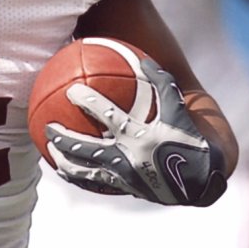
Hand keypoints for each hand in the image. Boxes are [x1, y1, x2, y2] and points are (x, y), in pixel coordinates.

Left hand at [45, 56, 227, 205]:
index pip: (108, 115)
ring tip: (50, 152)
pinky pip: (96, 182)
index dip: (88, 102)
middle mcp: (127, 156)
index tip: (72, 90)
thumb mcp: (178, 109)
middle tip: (47, 126)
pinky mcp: (124, 188)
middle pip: (86, 148)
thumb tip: (143, 59)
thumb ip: (161, 83)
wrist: (201, 180)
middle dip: (64, 137)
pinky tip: (67, 171)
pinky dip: (79, 176)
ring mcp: (124, 175)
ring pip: (86, 170)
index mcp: (140, 135)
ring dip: (65, 161)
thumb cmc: (190, 139)